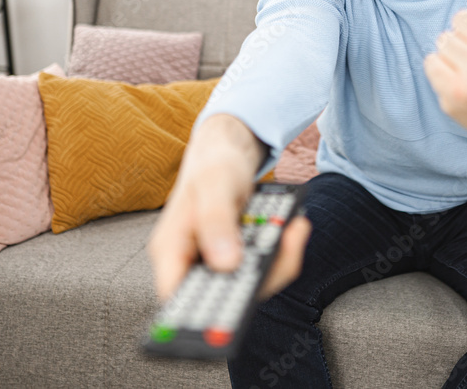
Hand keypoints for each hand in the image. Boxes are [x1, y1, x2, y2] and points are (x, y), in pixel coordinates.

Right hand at [147, 114, 311, 302]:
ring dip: (279, 259)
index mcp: (171, 250)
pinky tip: (293, 226)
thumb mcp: (215, 184)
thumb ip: (216, 221)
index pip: (177, 298)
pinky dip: (282, 250)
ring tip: (295, 227)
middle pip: (223, 297)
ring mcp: (217, 263)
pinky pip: (264, 268)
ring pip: (250, 285)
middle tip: (286, 243)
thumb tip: (226, 265)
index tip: (234, 309)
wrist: (228, 152)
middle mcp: (192, 263)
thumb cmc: (213, 164)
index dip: (199, 315)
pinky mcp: (238, 258)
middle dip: (262, 275)